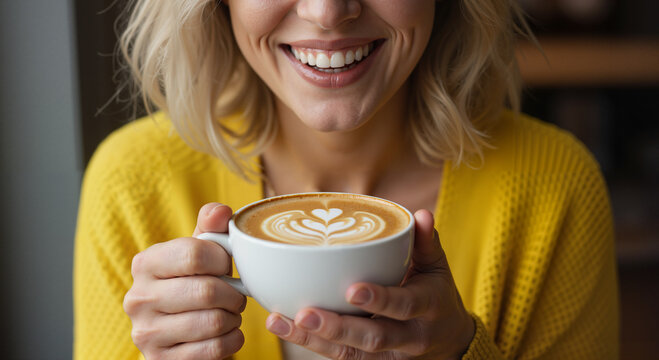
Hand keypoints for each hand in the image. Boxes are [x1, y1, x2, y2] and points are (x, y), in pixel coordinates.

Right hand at [123, 203, 246, 358]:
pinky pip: (213, 349)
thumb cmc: (191, 282)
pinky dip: (232, 339)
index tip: (228, 265)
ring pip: (212, 322)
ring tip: (229, 312)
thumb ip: (211, 228)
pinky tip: (227, 332)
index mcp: (145, 263)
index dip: (223, 259)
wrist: (175, 333)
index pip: (195, 254)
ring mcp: (146, 333)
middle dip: (233, 293)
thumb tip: (221, 212)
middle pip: (207, 291)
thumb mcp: (197, 252)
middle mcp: (138, 298)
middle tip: (236, 294)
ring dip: (233, 317)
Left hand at [265, 210, 474, 358]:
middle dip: (338, 328)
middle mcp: (409, 337)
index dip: (379, 300)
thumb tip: (420, 214)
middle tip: (305, 314)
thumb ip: (426, 242)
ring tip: (281, 322)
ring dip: (313, 340)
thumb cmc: (435, 295)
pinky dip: (310, 344)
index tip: (351, 290)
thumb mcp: (437, 268)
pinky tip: (284, 327)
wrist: (448, 341)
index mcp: (426, 307)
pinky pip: (340, 358)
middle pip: (373, 339)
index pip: (403, 305)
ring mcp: (388, 355)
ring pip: (350, 354)